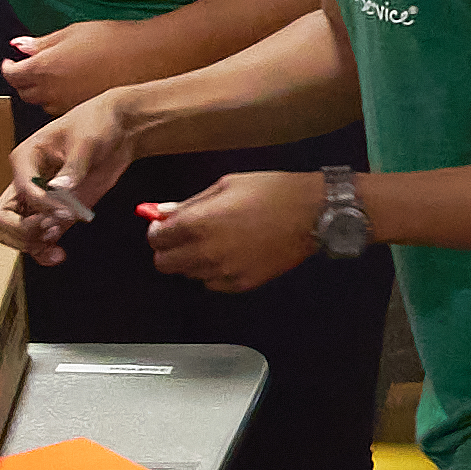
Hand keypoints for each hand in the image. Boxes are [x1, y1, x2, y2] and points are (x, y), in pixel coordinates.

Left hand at [0, 17, 156, 124]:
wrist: (152, 58)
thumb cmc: (116, 40)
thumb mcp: (74, 32)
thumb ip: (43, 43)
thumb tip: (21, 47)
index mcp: (45, 68)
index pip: (12, 75)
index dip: (9, 68)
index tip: (12, 62)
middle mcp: (53, 92)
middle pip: (25, 93)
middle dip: (25, 81)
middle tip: (33, 69)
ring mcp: (69, 106)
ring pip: (44, 104)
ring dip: (44, 93)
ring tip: (57, 80)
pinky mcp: (87, 113)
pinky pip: (64, 110)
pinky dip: (62, 101)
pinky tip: (76, 89)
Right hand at [0, 100, 139, 262]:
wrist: (120, 130)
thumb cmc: (97, 124)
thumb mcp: (87, 140)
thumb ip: (74, 165)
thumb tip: (61, 187)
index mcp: (25, 158)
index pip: (21, 190)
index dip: (41, 205)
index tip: (67, 210)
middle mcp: (26, 181)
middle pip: (3, 217)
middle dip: (25, 229)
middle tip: (53, 229)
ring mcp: (40, 200)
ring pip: (14, 232)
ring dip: (31, 244)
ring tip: (56, 248)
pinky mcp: (56, 212)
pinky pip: (38, 238)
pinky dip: (43, 250)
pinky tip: (58, 254)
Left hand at [142, 169, 323, 291]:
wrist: (314, 213)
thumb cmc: (272, 191)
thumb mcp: (226, 185)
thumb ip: (190, 203)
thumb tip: (162, 212)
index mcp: (198, 224)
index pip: (156, 239)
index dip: (158, 230)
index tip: (167, 225)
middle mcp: (206, 252)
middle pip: (164, 264)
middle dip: (169, 250)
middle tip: (185, 237)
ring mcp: (225, 272)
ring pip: (188, 275)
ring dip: (193, 261)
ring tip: (215, 243)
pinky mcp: (242, 284)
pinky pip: (213, 284)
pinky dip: (214, 273)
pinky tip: (231, 255)